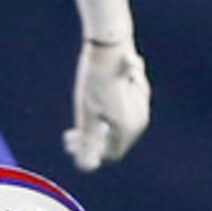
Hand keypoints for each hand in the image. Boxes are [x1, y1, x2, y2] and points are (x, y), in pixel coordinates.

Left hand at [65, 38, 149, 170]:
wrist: (109, 44)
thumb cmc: (94, 79)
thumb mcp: (86, 113)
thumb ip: (88, 141)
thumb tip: (87, 166)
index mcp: (129, 128)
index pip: (108, 154)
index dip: (87, 152)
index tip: (69, 138)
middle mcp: (140, 120)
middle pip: (115, 141)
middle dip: (93, 140)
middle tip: (70, 134)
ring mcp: (141, 107)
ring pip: (118, 128)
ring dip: (99, 127)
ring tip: (80, 117)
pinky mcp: (139, 95)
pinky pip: (123, 114)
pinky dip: (107, 114)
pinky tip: (95, 101)